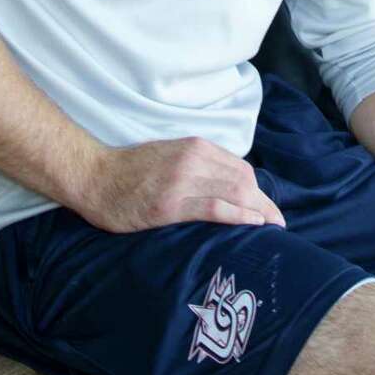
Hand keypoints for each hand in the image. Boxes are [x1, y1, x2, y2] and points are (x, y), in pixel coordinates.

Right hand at [83, 136, 286, 234]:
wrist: (95, 176)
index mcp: (194, 146)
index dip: (258, 190)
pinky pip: (214, 207)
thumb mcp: (169, 156)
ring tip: (272, 228)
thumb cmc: (130, 170)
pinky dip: (238, 215)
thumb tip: (223, 183)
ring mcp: (182, 181)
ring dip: (258, 211)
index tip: (268, 207)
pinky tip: (253, 224)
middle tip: (278, 223)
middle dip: (264, 203)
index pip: (239, 168)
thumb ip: (196, 165)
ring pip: (234, 192)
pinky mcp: (170, 204)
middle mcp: (193, 160)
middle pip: (242, 181)